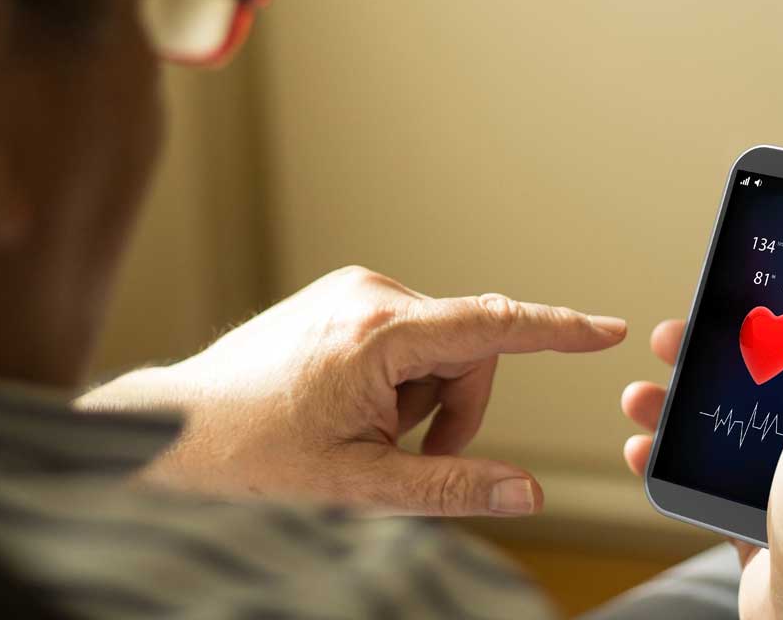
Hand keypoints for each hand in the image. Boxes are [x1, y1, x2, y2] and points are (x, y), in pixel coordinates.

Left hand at [81, 265, 626, 516]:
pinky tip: (352, 407)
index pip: (490, 324)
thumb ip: (452, 486)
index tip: (606, 329)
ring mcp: (350, 291)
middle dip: (456, 407)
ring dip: (422, 397)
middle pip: (467, 349)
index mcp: (377, 335)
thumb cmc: (251, 457)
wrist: (176, 430)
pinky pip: (405, 336)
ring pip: (438, 346)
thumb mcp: (359, 486)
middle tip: (404, 453)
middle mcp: (368, 295)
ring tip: (364, 430)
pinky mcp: (340, 298)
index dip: (556, 329)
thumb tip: (527, 492)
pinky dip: (400, 378)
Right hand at [621, 281, 782, 619]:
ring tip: (638, 400)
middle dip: (700, 360)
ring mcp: (779, 483)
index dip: (762, 316)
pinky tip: (642, 452)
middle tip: (666, 341)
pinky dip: (667, 464)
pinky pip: (699, 480)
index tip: (724, 294)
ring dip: (672, 411)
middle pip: (747, 384)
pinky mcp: (748, 518)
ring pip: (716, 429)